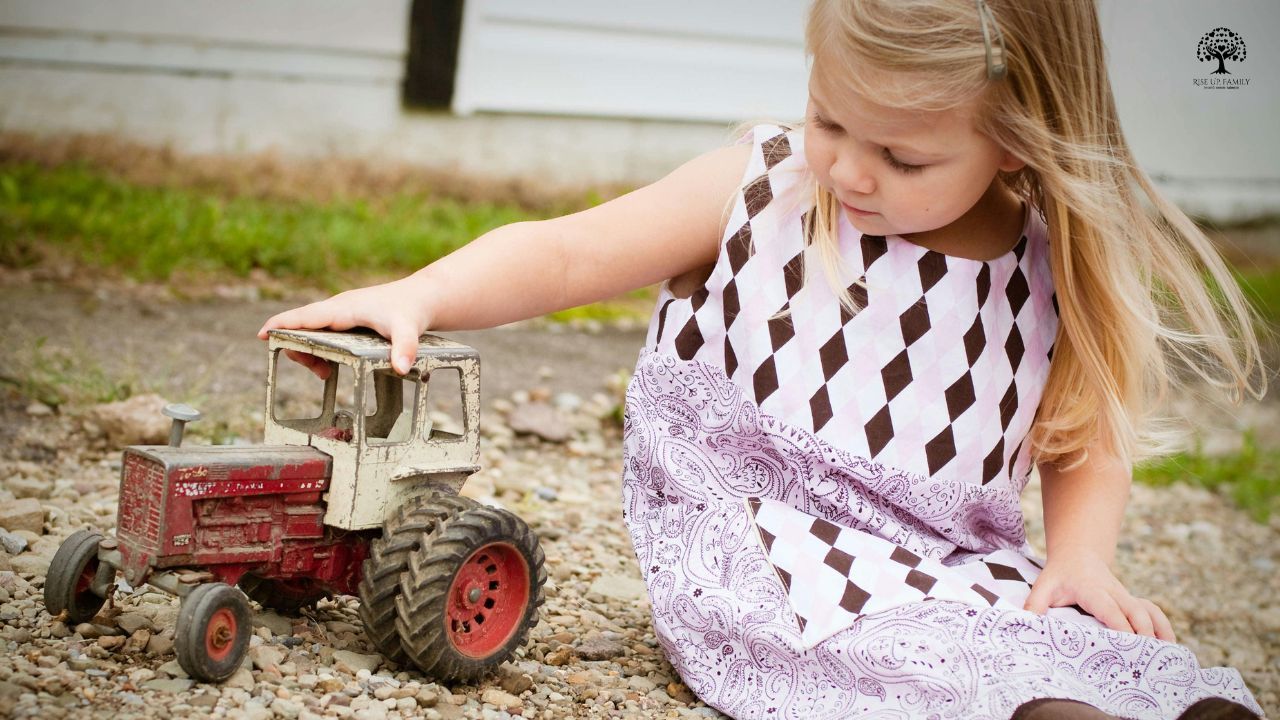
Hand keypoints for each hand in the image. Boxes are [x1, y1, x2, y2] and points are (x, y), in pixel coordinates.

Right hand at [257, 277, 432, 377]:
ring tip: (323, 373)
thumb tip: (401, 368)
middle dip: (298, 348)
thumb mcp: (409, 329)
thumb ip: (404, 347)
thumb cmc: (412, 309)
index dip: (283, 324)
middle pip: (304, 326)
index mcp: (344, 308)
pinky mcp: (347, 319)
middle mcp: (338, 308)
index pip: (307, 315)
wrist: (423, 297)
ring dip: (310, 352)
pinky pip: (322, 333)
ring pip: (312, 331)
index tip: (262, 334)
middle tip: (315, 371)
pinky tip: (328, 365)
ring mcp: (341, 313)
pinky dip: (319, 349)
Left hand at [1024, 552, 1174, 641]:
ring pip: (1150, 610)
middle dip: (1144, 634)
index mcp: (1092, 589)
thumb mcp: (1043, 586)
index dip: (1120, 626)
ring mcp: (1126, 597)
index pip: (1110, 609)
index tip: (1128, 645)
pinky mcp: (1133, 602)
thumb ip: (1034, 604)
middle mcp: (1114, 592)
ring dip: (1159, 631)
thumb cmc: (1060, 575)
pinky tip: (1168, 646)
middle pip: (1136, 611)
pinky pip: (1153, 612)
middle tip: (1146, 660)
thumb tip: (1025, 624)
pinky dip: (1163, 627)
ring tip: (1165, 656)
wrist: (1078, 555)